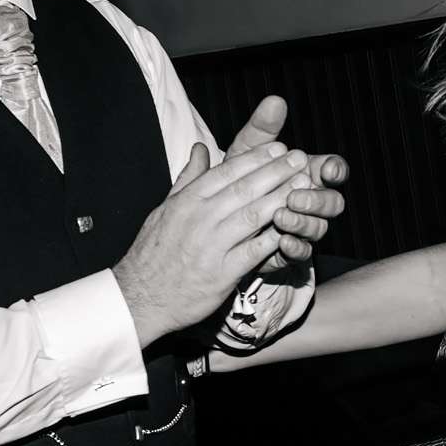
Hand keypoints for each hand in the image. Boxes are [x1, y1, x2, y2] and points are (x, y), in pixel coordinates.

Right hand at [114, 143, 314, 345]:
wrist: (140, 297)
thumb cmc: (154, 252)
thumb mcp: (165, 209)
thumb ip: (188, 178)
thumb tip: (200, 148)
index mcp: (186, 201)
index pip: (226, 172)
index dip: (256, 158)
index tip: (279, 148)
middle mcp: (199, 219)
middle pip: (244, 189)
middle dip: (276, 172)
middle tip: (300, 159)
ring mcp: (211, 246)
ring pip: (253, 215)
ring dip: (282, 199)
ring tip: (305, 186)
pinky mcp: (222, 273)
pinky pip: (255, 251)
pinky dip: (276, 238)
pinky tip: (296, 227)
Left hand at [227, 96, 350, 265]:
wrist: (212, 216)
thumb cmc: (236, 178)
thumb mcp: (245, 150)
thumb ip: (262, 128)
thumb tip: (274, 100)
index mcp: (307, 174)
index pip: (332, 170)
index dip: (335, 170)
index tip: (327, 169)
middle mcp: (310, 201)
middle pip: (333, 202)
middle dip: (318, 199)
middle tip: (296, 195)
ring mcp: (301, 227)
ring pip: (319, 227)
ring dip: (303, 222)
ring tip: (281, 215)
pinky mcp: (288, 251)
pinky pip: (302, 252)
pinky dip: (294, 246)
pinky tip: (282, 240)